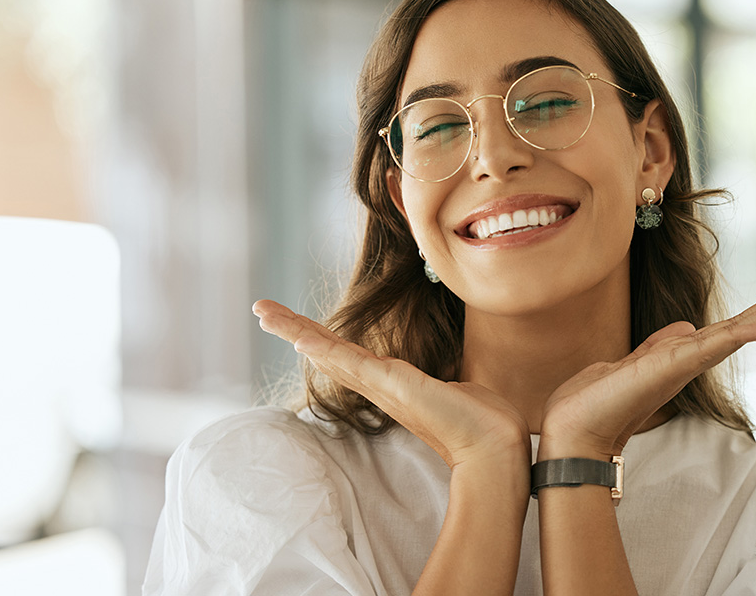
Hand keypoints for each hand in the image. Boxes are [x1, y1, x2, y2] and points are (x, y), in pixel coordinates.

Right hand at [252, 300, 530, 469]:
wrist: (495, 446)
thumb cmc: (482, 422)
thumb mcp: (458, 388)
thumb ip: (446, 380)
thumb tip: (455, 379)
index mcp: (392, 385)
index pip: (346, 355)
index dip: (318, 338)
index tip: (295, 325)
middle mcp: (380, 386)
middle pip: (326, 351)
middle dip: (292, 328)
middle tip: (261, 310)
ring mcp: (383, 386)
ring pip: (329, 352)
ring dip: (295, 330)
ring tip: (264, 312)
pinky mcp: (392, 385)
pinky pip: (350, 361)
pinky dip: (322, 347)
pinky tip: (299, 337)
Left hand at [539, 286, 755, 458]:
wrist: (572, 429)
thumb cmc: (597, 400)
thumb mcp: (633, 361)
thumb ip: (660, 344)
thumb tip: (686, 326)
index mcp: (682, 356)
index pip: (729, 329)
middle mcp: (689, 361)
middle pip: (742, 329)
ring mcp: (683, 365)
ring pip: (735, 334)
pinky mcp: (670, 368)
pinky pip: (711, 348)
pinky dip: (738, 338)